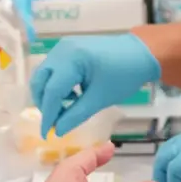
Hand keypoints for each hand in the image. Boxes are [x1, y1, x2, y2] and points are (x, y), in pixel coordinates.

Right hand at [30, 34, 159, 136]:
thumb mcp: (100, 98)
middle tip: (55, 121)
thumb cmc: (124, 75)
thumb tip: (57, 131)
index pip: (51, 91)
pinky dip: (57, 85)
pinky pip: (54, 69)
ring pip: (44, 75)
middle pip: (40, 80)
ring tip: (68, 107)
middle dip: (44, 103)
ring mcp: (63, 47)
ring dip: (50, 94)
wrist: (140, 53)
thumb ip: (75, 115)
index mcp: (71, 60)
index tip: (46, 134)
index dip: (48, 114)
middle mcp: (62, 50)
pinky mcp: (68, 49)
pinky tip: (73, 95)